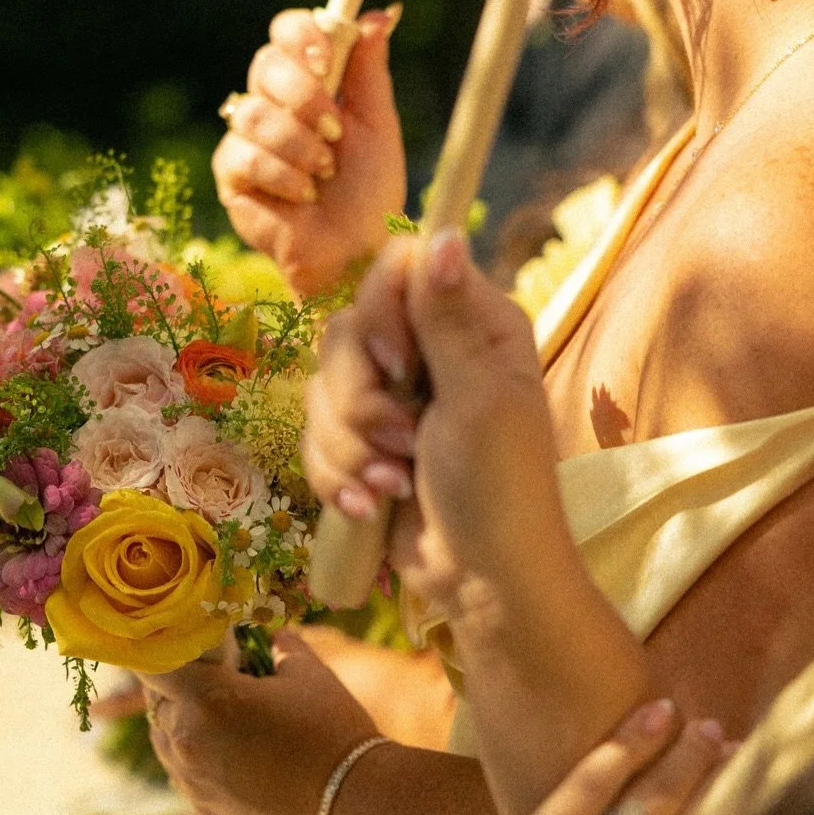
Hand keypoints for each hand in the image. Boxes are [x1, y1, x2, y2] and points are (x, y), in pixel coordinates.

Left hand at [141, 628, 379, 814]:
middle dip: (182, 686)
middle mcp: (188, 741)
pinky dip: (195, 755)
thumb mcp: (310, 674)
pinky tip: (231, 750)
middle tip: (219, 679)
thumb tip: (274, 635)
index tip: (192, 648)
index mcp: (207, 700)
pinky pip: (182, 771)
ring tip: (225, 716)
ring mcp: (193, 780)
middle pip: (159, 702)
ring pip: (165, 739)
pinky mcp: (205, 808)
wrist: (353, 808)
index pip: (158, 666)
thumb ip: (282, 646)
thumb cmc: (333, 733)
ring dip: (184, 721)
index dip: (172, 652)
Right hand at [213, 5, 405, 296]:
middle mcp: (272, 102)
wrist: (355, 251)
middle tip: (334, 130)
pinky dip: (282, 176)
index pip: (286, 33)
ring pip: (254, 113)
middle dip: (304, 95)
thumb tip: (382, 13)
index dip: (300, 36)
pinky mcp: (231, 175)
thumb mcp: (378, 125)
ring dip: (299, 145)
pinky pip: (244, 155)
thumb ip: (371, 70)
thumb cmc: (369, 192)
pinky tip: (303, 196)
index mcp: (308, 82)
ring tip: (324, 173)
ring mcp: (246, 138)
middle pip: (264, 64)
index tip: (326, 58)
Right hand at [303, 226, 567, 617]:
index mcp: (472, 324)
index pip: (394, 269)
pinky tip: (374, 506)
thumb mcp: (480, 397)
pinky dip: (337, 477)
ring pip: (320, 389)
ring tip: (394, 485)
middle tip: (404, 441)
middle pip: (344, 330)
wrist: (482, 582)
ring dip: (349, 447)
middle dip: (360, 400)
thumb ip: (449, 318)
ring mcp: (392, 399)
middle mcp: (429, 350)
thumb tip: (442, 232)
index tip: (401, 368)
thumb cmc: (500, 489)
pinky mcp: (362, 444)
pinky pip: (313, 436)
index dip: (380, 316)